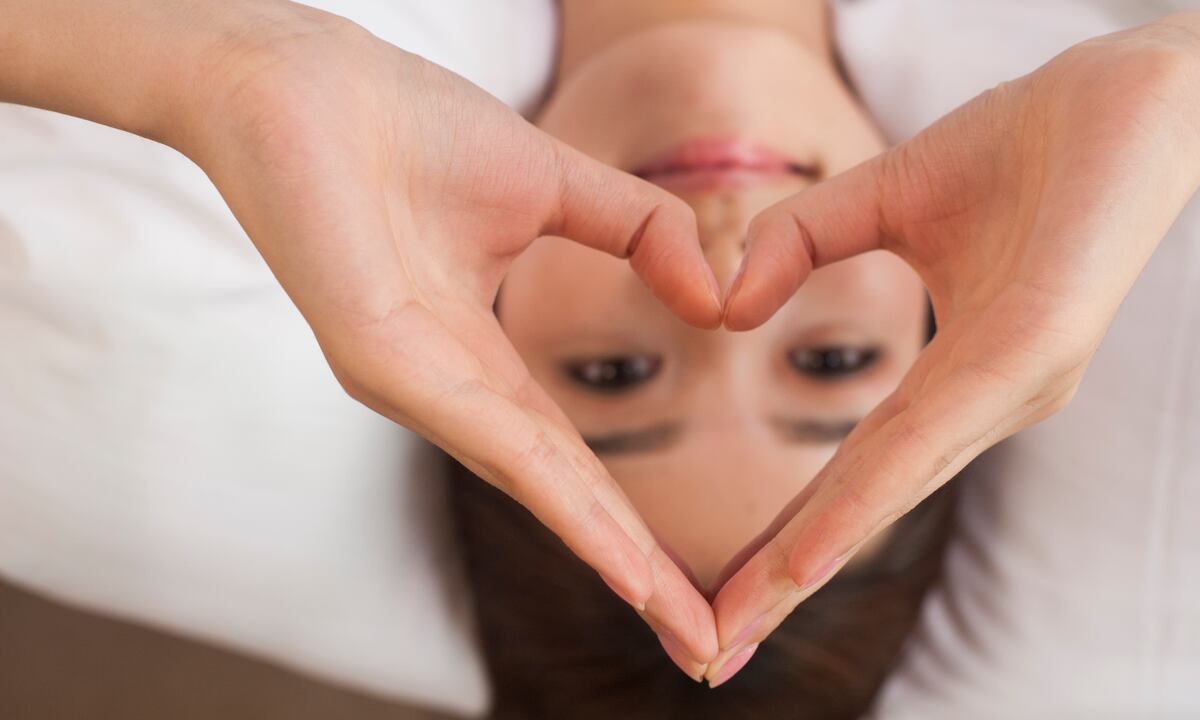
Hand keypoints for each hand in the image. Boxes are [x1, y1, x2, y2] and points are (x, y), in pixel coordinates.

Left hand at [1, 1, 721, 671]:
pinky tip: (617, 554)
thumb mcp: (556, 184)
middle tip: (704, 647)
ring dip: (611, 557)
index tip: (693, 581)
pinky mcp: (380, 359)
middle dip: (636, 574)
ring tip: (678, 621)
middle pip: (558, 496)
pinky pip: (492, 439)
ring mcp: (413, 384)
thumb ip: (642, 231)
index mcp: (480, 359)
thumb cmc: (409, 126)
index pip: (572, 459)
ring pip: (532, 485)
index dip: (634, 520)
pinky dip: (563, 500)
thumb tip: (714, 298)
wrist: (304, 75)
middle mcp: (447, 391)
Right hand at [704, 4, 1199, 683]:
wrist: (1134, 81)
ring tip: (745, 619)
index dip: (792, 534)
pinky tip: (812, 552)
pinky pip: (934, 433)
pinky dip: (865, 499)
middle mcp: (992, 402)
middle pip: (869, 502)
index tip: (731, 594)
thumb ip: (798, 241)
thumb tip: (727, 308)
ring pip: (894, 484)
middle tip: (715, 655)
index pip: (858, 472)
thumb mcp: (880, 193)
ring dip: (812, 559)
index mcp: (963, 379)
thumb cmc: (1024, 142)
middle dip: (786, 582)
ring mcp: (1019, 383)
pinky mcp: (1040, 345)